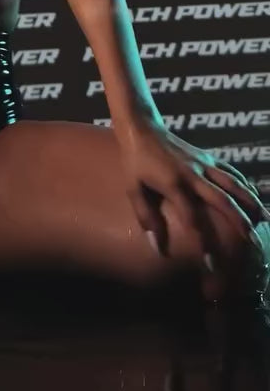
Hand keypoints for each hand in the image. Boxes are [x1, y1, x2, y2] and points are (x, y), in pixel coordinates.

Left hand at [119, 118, 269, 273]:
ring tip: (264, 219)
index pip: (191, 217)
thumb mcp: (133, 189)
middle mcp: (192, 174)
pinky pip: (231, 171)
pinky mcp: (207, 157)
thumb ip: (146, 217)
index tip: (210, 262)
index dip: (201, 240)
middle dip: (238, 221)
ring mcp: (203, 164)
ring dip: (250, 201)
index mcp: (173, 184)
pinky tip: (255, 196)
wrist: (142, 128)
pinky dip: (245, 184)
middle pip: (221, 200)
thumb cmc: (135, 162)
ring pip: (232, 184)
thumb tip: (157, 247)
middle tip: (252, 240)